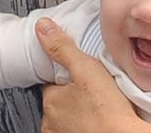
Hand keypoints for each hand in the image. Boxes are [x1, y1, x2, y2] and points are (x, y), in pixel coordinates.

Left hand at [35, 18, 138, 132]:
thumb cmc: (108, 110)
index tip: (78, 74)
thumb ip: (62, 47)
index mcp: (50, 100)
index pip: (51, 82)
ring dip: (77, 110)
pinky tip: (98, 119)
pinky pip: (75, 129)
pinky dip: (83, 125)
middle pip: (59, 99)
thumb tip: (42, 27)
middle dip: (72, 93)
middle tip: (92, 88)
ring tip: (97, 103)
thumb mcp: (85, 67)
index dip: (65, 75)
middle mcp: (50, 122)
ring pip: (66, 116)